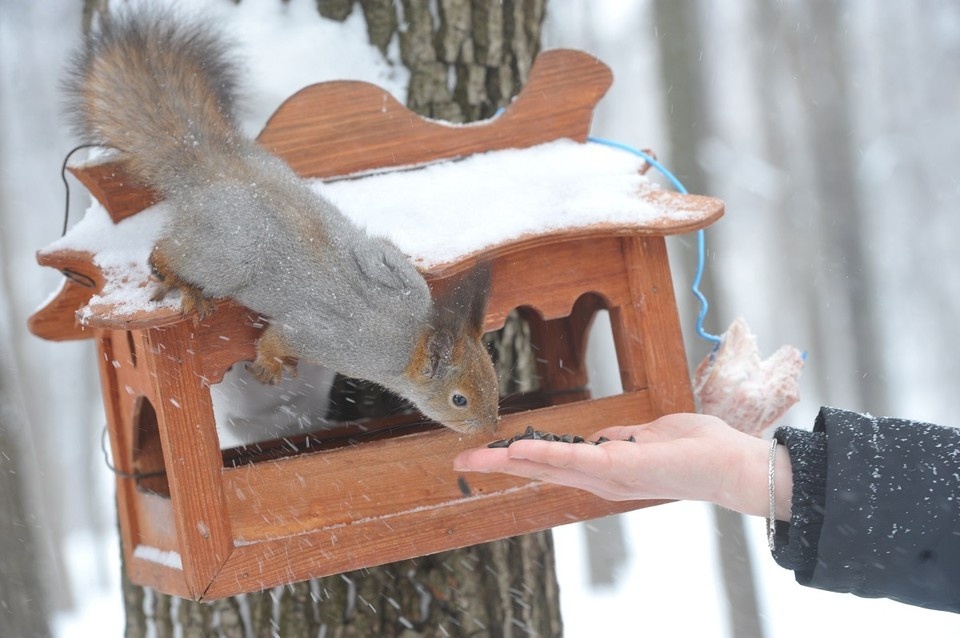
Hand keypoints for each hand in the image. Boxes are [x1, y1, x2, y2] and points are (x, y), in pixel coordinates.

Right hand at [454, 413, 791, 518]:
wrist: (732, 463)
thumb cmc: (697, 448)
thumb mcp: (651, 437)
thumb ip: (622, 438)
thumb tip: (602, 437)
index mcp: (606, 469)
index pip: (553, 463)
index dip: (519, 459)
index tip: (489, 454)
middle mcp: (601, 479)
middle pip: (540, 470)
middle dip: (500, 466)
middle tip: (463, 462)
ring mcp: (608, 476)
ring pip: (548, 466)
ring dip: (510, 461)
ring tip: (476, 458)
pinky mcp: (619, 468)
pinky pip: (574, 458)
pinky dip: (543, 454)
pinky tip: (517, 449)